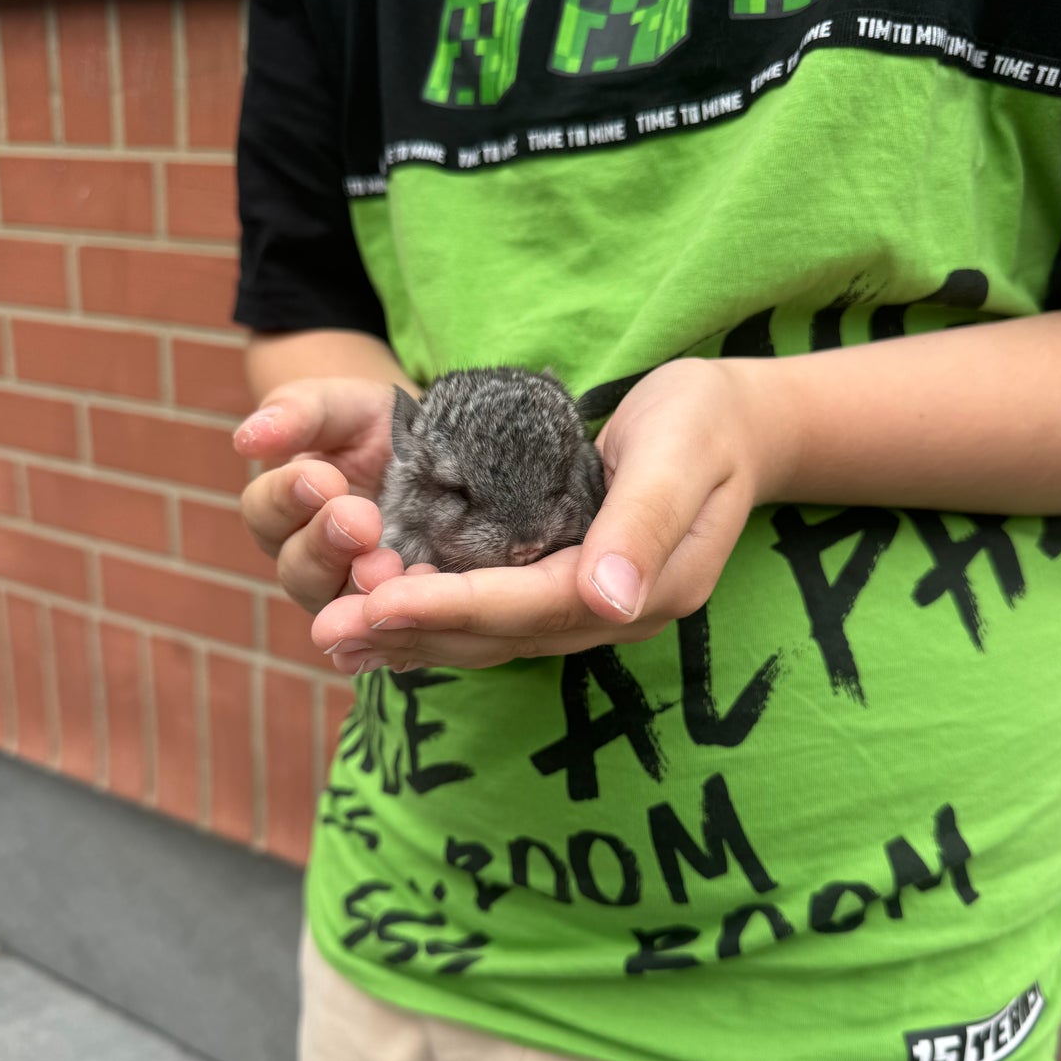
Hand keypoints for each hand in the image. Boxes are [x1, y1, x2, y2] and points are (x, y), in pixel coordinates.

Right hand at [235, 376, 416, 614]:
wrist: (447, 451)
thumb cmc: (380, 426)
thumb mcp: (344, 406)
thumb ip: (298, 413)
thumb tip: (246, 440)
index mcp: (287, 510)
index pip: (264, 513)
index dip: (287, 498)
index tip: (322, 477)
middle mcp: (313, 561)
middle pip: (297, 571)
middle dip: (325, 546)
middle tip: (360, 520)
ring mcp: (356, 594)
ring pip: (341, 609)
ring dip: (360, 590)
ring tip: (389, 565)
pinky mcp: (402, 613)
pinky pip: (393, 633)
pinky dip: (402, 623)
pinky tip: (423, 601)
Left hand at [311, 358, 771, 672]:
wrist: (733, 425)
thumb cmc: (705, 422)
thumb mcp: (683, 452)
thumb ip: (646, 524)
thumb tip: (605, 600)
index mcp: (646, 588)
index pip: (534, 606)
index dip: (454, 606)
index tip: (378, 602)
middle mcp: (612, 613)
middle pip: (500, 635)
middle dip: (412, 632)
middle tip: (327, 631)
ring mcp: (589, 608)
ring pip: (489, 637)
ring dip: (411, 637)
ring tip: (334, 638)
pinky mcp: (565, 590)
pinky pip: (493, 618)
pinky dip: (434, 621)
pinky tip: (379, 623)